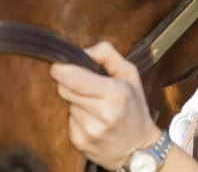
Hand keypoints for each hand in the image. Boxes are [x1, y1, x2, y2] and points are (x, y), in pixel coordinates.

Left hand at [50, 41, 160, 169]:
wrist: (137, 147)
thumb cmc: (134, 106)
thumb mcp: (130, 74)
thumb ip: (107, 55)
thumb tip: (83, 50)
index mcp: (116, 93)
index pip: (74, 78)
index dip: (62, 69)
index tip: (59, 66)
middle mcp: (103, 113)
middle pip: (64, 89)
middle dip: (71, 83)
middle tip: (87, 86)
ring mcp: (90, 130)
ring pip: (66, 104)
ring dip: (75, 101)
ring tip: (94, 105)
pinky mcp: (80, 142)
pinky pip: (67, 120)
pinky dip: (76, 117)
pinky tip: (91, 120)